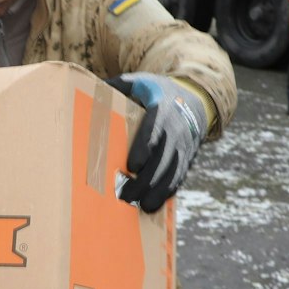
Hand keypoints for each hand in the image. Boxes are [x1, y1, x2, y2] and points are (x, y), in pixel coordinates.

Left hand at [108, 72, 207, 212]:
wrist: (195, 102)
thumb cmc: (159, 93)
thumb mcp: (142, 82)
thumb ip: (120, 85)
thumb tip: (92, 88)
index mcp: (163, 111)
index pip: (154, 132)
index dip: (144, 150)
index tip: (131, 166)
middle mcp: (176, 131)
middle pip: (162, 159)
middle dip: (145, 179)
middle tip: (125, 195)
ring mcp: (183, 148)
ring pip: (172, 173)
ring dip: (156, 191)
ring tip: (138, 206)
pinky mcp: (187, 161)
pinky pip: (178, 179)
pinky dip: (166, 194)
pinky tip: (151, 206)